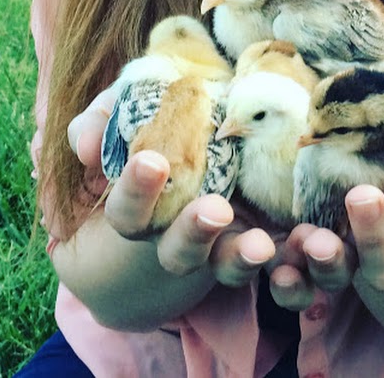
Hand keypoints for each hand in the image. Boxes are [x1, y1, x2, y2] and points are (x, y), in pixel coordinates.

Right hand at [66, 91, 276, 286]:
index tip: (152, 161)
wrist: (200, 133)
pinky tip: (297, 243)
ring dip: (239, 256)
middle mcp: (176, 235)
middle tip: (215, 209)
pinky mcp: (255, 240)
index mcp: (140, 213)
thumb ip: (97, 123)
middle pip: (179, 252)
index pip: (129, 213)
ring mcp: (219, 243)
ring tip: (259, 244)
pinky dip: (283, 254)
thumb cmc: (149, 129)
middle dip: (194, 232)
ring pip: (225, 264)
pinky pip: (270, 255)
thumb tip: (86, 143)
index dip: (136, 192)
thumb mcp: (119, 119)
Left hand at [266, 157, 383, 308]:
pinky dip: (290, 284)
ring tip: (313, 238)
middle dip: (376, 235)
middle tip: (362, 196)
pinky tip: (278, 267)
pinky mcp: (308, 269)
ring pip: (343, 279)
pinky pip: (299, 290)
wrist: (353, 187)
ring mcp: (346, 263)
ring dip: (329, 263)